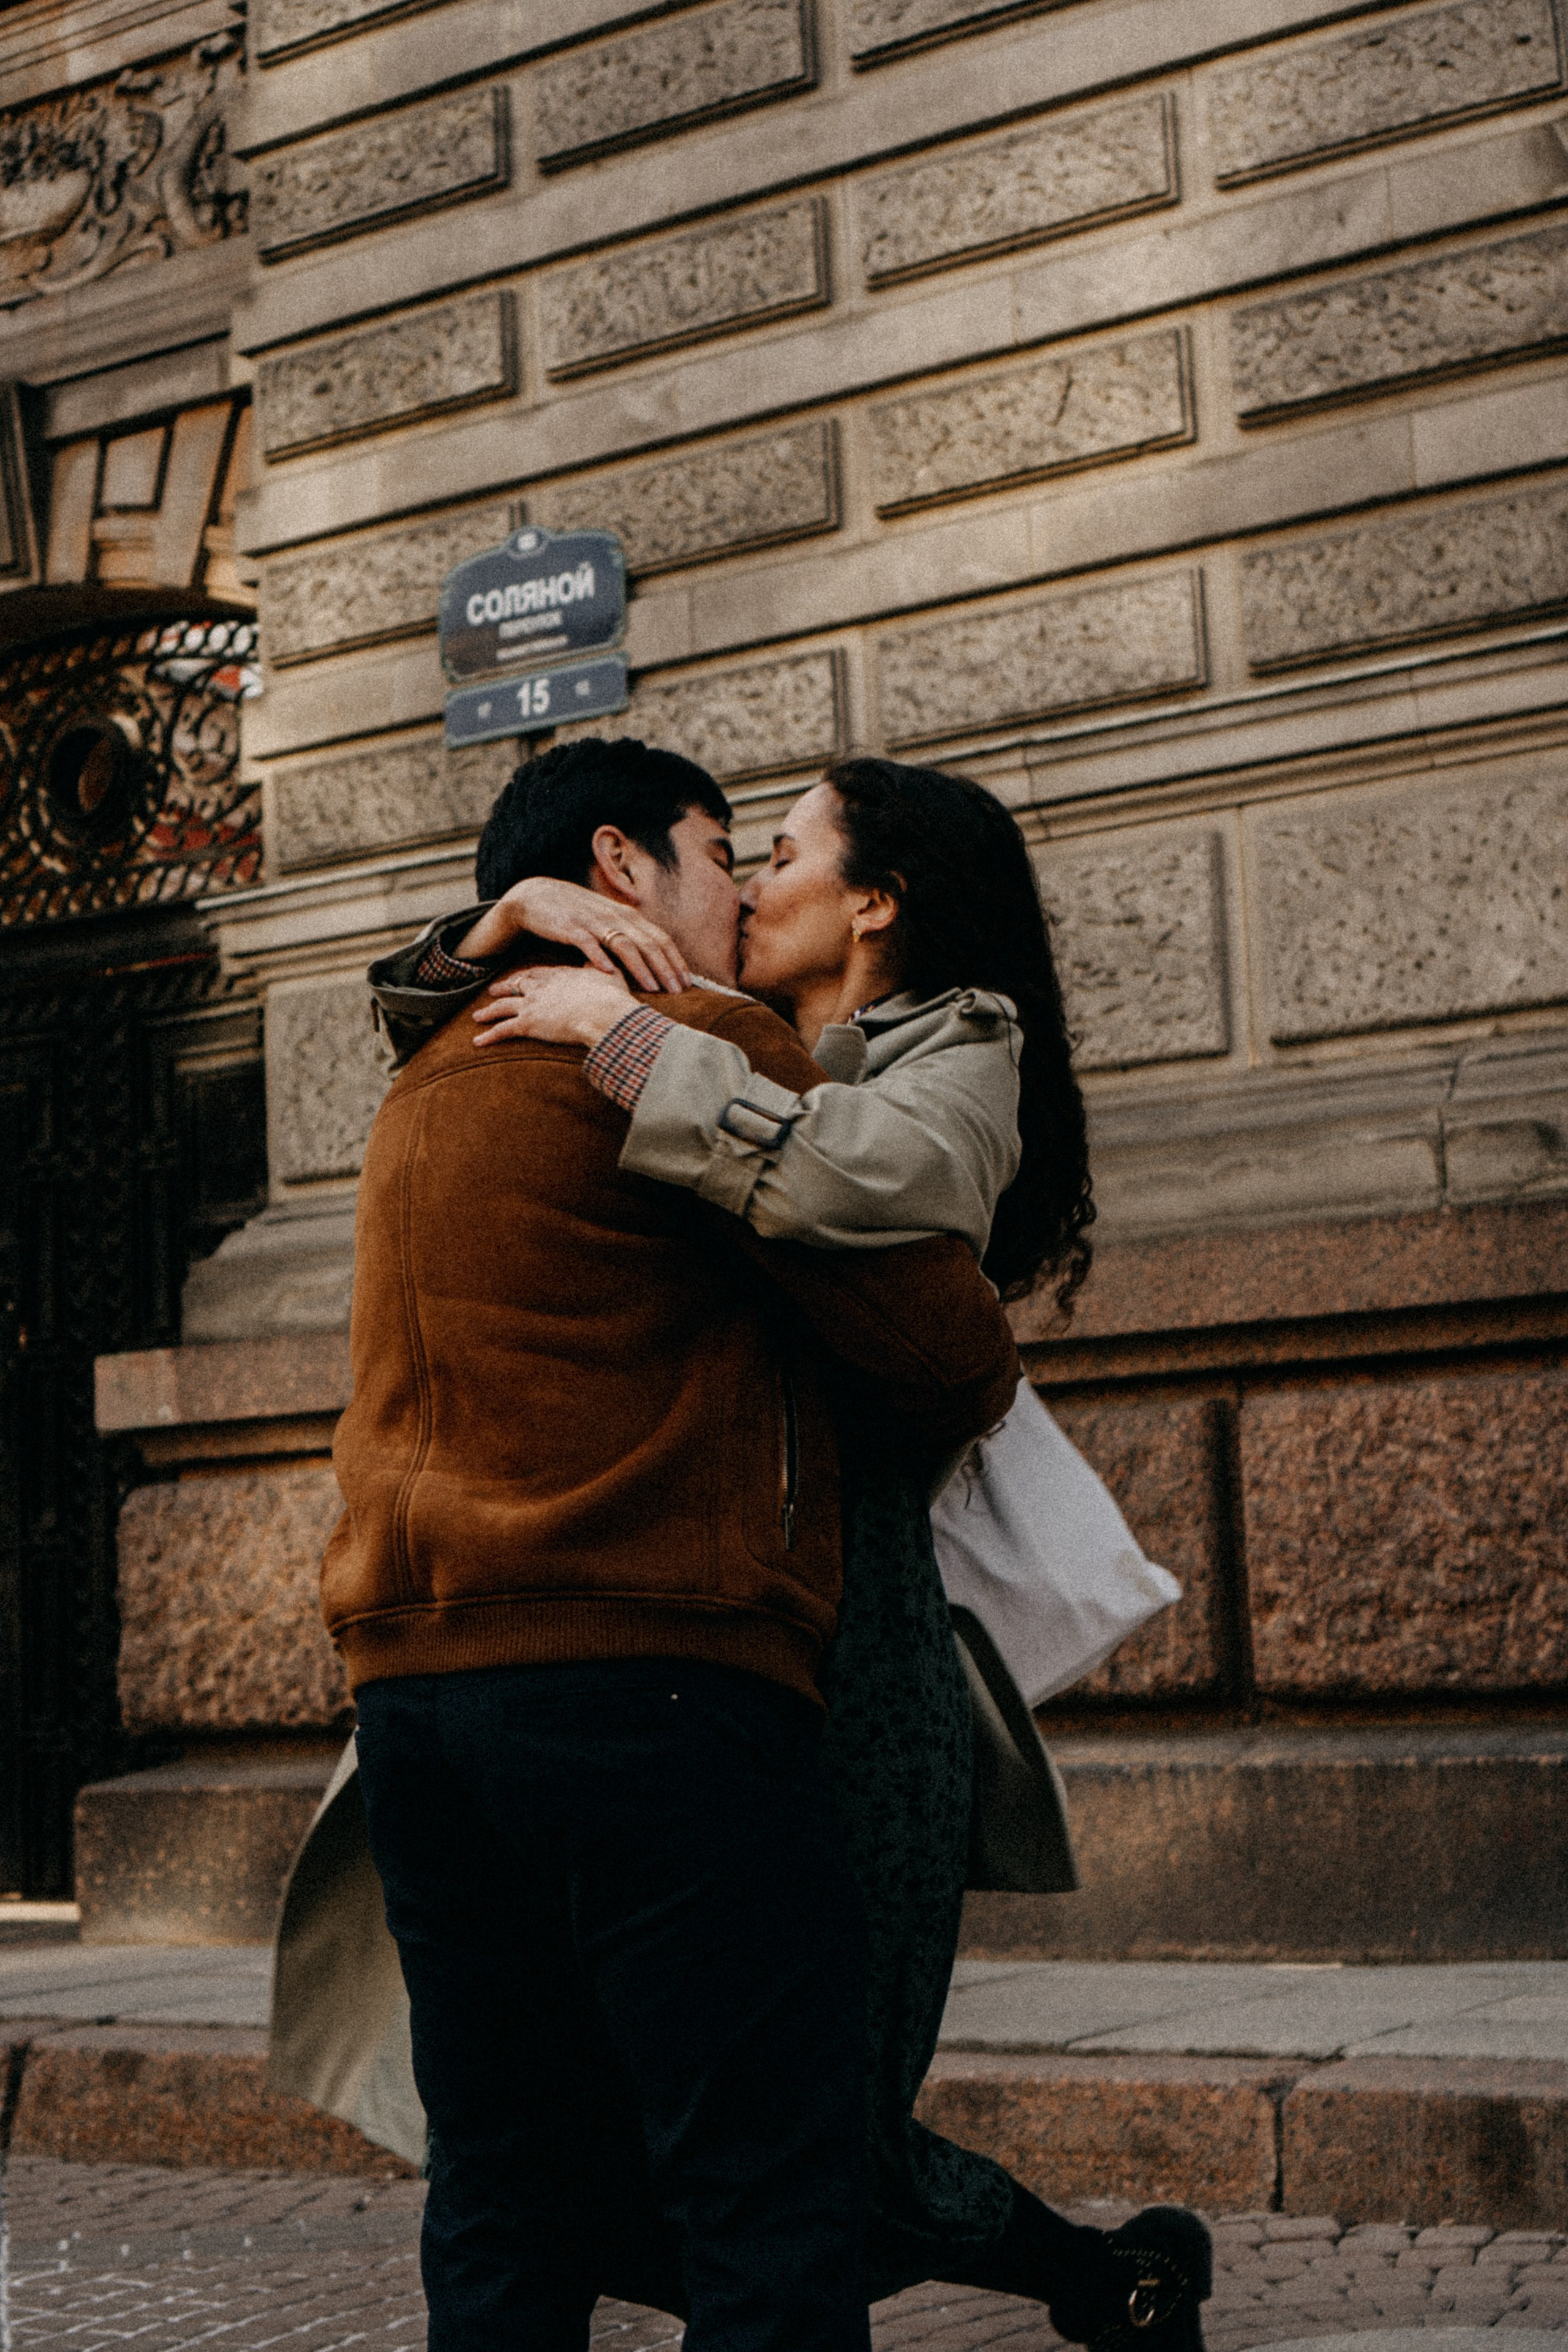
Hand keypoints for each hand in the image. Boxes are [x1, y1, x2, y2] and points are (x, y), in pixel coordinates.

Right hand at [455, 878, 688, 991]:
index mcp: (627, 915)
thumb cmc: (577, 913)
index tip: (687, 983)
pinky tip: (610, 974)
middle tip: (679, 991)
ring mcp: (593, 921)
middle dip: (666, 968)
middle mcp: (614, 916)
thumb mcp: (607, 920)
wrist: (536, 896)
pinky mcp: (570, 927)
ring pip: (623, 945)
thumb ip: (628, 936)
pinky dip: (599, 958)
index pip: (660, 938)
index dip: (675, 960)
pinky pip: (587, 944)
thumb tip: (654, 959)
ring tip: (654, 989)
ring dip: (641, 968)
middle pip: (647, 943)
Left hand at [473, 965, 640, 1048]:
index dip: (527, 976)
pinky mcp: (528, 1024)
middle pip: (516, 985)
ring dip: (489, 1011)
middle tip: (493, 991)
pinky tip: (478, 1042)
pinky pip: (503, 1030)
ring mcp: (532, 1004)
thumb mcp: (610, 976)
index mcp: (559, 975)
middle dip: (504, 988)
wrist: (603, 1012)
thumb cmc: (612, 998)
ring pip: (503, 1007)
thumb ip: (604, 970)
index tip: (521, 978)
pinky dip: (488, 1036)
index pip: (538, 973)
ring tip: (477, 1016)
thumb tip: (606, 962)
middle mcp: (541, 987)